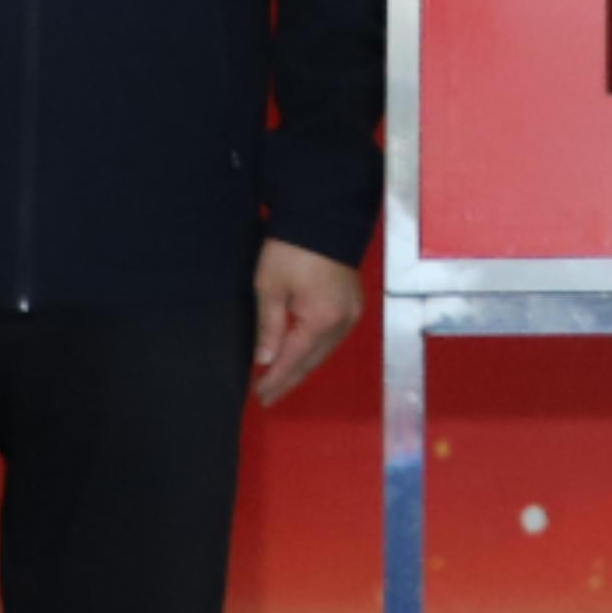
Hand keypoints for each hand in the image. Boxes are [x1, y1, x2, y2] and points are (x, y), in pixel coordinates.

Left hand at [252, 238, 363, 407]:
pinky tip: (301, 355)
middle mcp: (342, 323)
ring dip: (302, 367)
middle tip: (267, 397)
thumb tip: (265, 360)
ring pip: (324, 352)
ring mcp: (351, 314)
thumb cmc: (291, 249)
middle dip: (288, 380)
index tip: (258, 395)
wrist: (324, 215)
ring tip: (280, 381)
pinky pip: (332, 338)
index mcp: (321, 321)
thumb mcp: (270, 286)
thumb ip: (269, 327)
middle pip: (312, 361)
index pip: (293, 360)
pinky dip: (314, 350)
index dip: (275, 380)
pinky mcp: (352, 304)